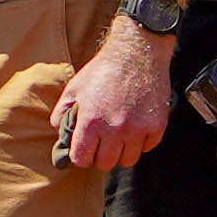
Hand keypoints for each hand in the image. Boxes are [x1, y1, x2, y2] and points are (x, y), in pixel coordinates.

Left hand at [56, 20, 173, 172]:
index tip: (84, 148)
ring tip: (119, 134)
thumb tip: (60, 134)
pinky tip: (135, 125)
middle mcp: (115, 129)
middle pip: (105, 164)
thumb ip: (62, 114)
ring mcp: (138, 129)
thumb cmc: (103, 70)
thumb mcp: (74, 88)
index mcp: (91, 122)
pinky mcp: (157, 126)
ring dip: (121, 150)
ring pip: (128, 159)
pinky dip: (141, 141)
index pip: (81, 159)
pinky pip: (147, 147)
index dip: (81, 155)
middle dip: (100, 155)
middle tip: (102, 140)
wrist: (136, 52)